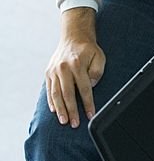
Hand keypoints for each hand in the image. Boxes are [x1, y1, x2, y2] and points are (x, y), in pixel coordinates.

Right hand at [45, 8, 105, 127]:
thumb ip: (97, 72)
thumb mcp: (99, 57)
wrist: (73, 36)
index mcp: (77, 64)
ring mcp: (54, 70)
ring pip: (56, 94)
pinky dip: (51, 101)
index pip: (84, 89)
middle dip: (71, 111)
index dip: (87, 103)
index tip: (90, 115)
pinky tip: (54, 111)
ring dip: (60, 109)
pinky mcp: (48, 72)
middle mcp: (63, 68)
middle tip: (74, 124)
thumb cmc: (88, 49)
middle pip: (67, 94)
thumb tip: (91, 86)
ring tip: (63, 121)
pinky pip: (49, 89)